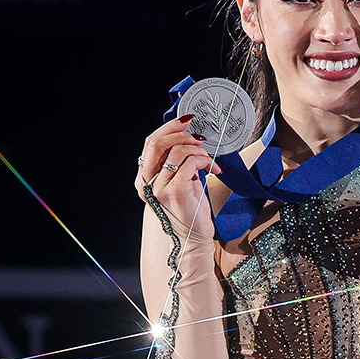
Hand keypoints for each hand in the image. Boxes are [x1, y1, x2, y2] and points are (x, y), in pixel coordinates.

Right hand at [136, 113, 222, 242]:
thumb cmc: (189, 209)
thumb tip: (190, 136)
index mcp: (145, 177)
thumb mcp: (181, 179)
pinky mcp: (175, 191)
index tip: (187, 121)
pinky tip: (214, 168)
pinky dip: (204, 160)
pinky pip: (189, 164)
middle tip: (199, 136)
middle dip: (181, 133)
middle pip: (157, 143)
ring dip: (198, 150)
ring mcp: (159, 187)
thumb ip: (178, 161)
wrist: (193, 237)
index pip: (150, 143)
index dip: (168, 127)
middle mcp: (147, 182)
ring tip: (209, 159)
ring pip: (177, 151)